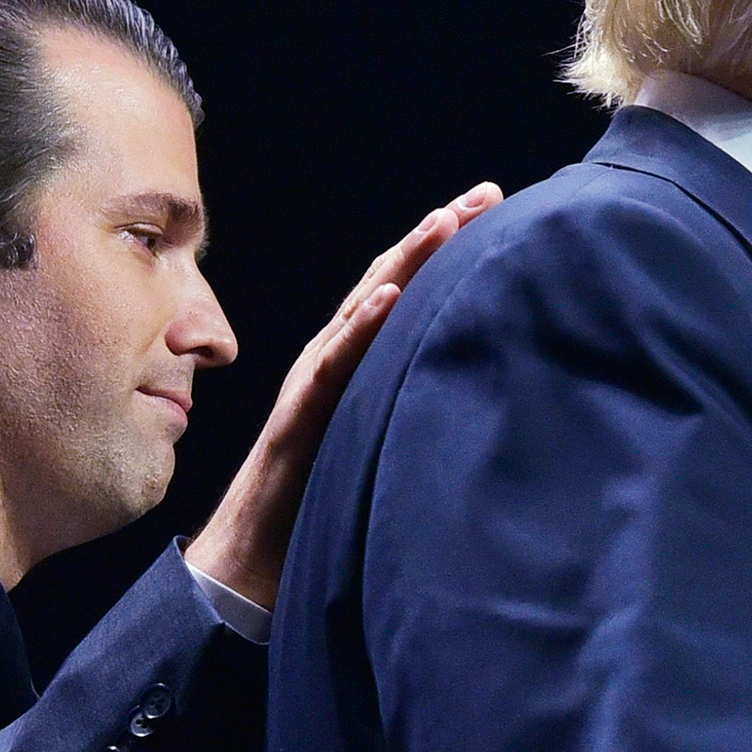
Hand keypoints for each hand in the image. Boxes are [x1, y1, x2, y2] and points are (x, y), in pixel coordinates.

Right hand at [188, 182, 503, 607]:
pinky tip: (391, 297)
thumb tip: (480, 385)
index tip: (496, 209)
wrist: (255, 558)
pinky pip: (334, 365)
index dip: (446, 246)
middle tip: (488, 193)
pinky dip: (363, 326)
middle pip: (389, 279)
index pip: (405, 287)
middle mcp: (333, 357)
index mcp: (356, 361)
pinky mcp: (301, 413)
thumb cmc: (322, 505)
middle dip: (437, 232)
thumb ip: (413, 403)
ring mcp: (315, 380)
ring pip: (364, 307)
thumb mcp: (383, 439)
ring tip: (448, 220)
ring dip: (406, 260)